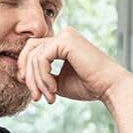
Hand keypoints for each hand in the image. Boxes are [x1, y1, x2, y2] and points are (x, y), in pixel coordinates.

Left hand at [16, 27, 130, 105]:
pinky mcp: (66, 40)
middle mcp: (64, 35)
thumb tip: (22, 76)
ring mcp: (65, 35)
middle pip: (29, 51)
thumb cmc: (89, 86)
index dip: (26, 71)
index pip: (33, 51)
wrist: (110, 87)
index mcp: (63, 43)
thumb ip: (43, 76)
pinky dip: (43, 77)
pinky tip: (53, 89)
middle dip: (28, 76)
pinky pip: (42, 58)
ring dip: (37, 81)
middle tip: (36, 97)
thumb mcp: (59, 81)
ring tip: (48, 97)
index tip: (33, 92)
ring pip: (34, 57)